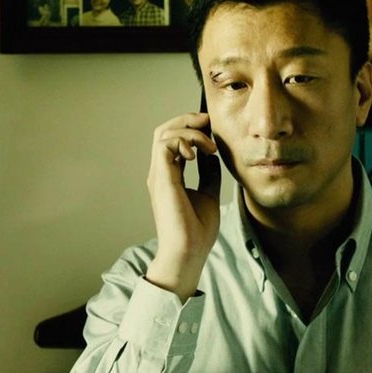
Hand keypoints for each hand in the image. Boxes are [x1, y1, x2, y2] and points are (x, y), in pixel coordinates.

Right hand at [145, 112, 220, 301]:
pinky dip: (184, 141)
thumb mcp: (209, 194)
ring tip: (209, 146)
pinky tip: (199, 155)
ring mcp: (159, 174)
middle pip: (164, 130)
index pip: (173, 140)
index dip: (192, 129)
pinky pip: (165, 143)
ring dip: (189, 131)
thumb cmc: (197, 231)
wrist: (189, 252)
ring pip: (163, 132)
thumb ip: (208, 174)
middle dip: (187, 120)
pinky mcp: (161, 178)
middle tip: (209, 122)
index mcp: (169, 176)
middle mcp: (161, 172)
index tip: (213, 131)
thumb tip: (212, 156)